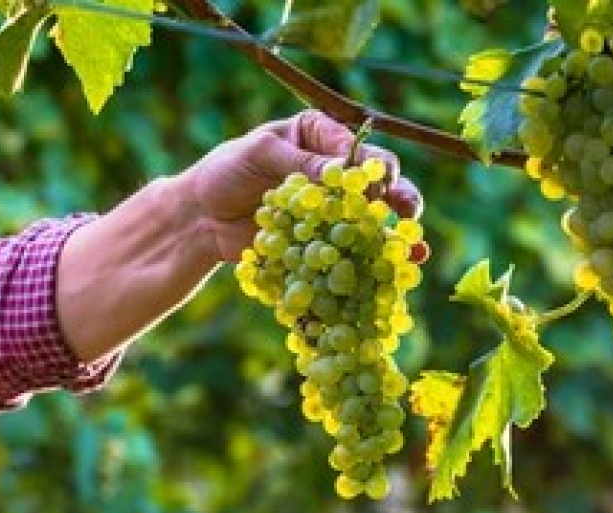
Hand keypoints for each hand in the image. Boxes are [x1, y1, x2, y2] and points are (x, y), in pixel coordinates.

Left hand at [177, 109, 423, 261]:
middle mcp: (333, 172)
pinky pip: (347, 251)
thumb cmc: (226, 170)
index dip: (375, 168)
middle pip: (376, 187)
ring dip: (393, 237)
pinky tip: (388, 275)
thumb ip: (300, 162)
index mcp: (322, 137)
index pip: (359, 151)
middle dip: (398, 200)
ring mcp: (329, 211)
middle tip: (409, 214)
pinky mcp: (319, 242)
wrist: (199, 215)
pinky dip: (366, 263)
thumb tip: (343, 172)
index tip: (383, 184)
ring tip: (413, 251)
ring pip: (370, 222)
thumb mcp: (259, 154)